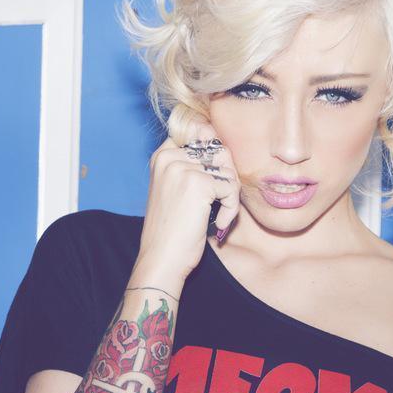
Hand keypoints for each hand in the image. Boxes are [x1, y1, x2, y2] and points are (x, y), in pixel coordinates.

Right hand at [133, 109, 241, 286]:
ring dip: (231, 197)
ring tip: (220, 216)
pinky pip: (231, 188)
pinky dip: (231, 209)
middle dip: (227, 178)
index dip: (215, 157)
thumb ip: (192, 167)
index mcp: (162, 155)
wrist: (161, 258)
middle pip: (219, 151)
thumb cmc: (171, 229)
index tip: (213, 183)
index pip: (201, 134)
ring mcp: (183, 168)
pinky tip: (219, 224)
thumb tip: (222, 146)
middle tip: (222, 202)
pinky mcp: (199, 184)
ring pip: (228, 171)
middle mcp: (169, 156)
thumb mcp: (174, 190)